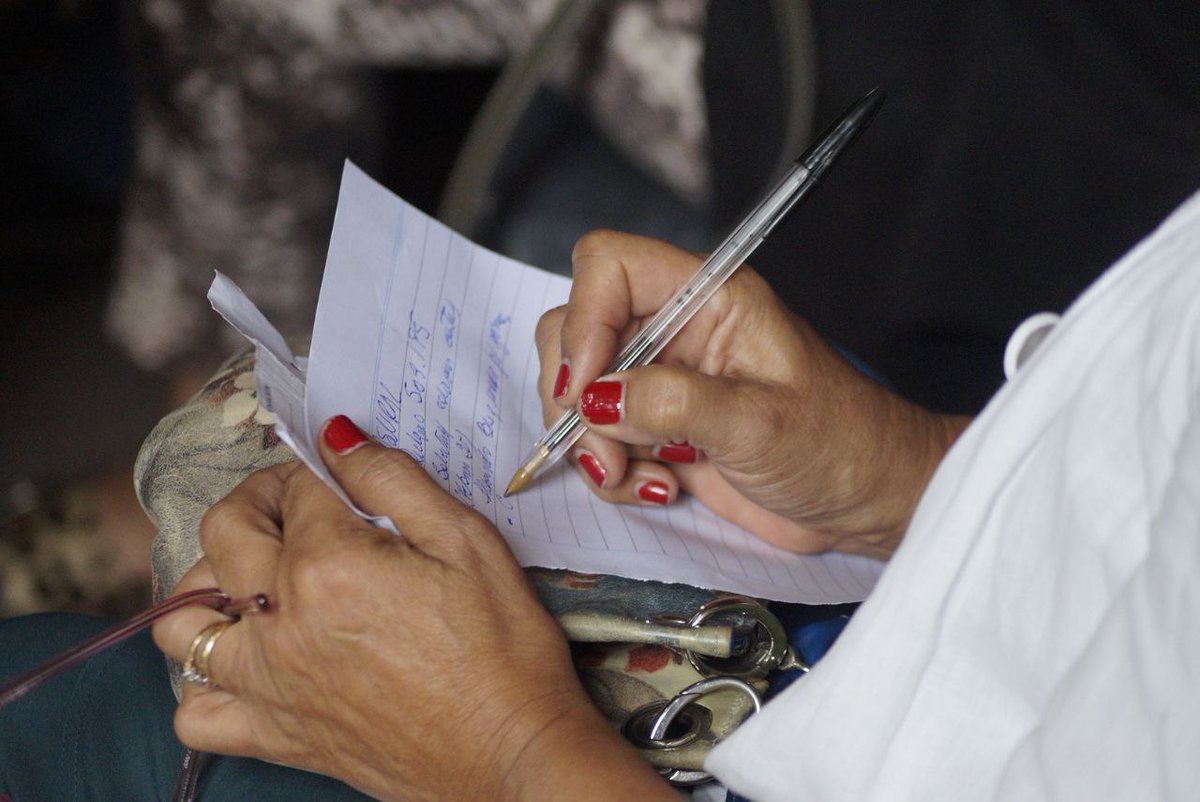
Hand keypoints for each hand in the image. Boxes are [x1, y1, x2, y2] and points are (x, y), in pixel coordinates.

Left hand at [153, 417, 673, 800]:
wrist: (512, 754)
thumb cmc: (503, 650)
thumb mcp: (467, 541)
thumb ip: (393, 479)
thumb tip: (337, 436)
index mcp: (329, 563)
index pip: (298, 488)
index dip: (321, 469)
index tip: (344, 476)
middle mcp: (280, 620)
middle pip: (226, 530)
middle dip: (260, 499)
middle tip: (299, 504)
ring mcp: (269, 682)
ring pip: (184, 619)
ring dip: (210, 581)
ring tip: (257, 577)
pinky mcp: (275, 735)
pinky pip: (195, 712)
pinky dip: (204, 682)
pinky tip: (247, 661)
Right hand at [536, 230, 968, 558]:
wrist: (865, 501)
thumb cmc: (840, 444)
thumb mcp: (759, 423)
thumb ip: (673, 402)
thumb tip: (593, 398)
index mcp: (709, 298)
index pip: (609, 266)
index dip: (584, 320)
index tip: (586, 388)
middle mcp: (676, 329)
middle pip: (576, 329)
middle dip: (573, 395)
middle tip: (601, 448)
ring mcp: (663, 379)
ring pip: (578, 390)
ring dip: (590, 442)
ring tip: (636, 477)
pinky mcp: (659, 427)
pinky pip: (599, 438)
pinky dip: (612, 471)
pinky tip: (659, 488)